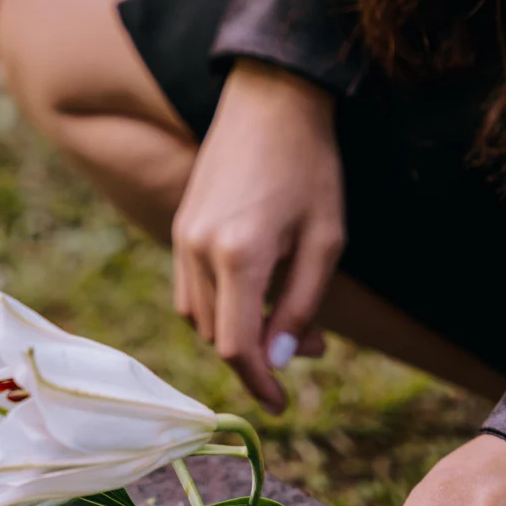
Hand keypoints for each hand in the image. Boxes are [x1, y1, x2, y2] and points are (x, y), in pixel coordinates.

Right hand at [172, 59, 343, 412]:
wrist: (270, 101)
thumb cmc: (311, 167)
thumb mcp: (326, 241)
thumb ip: (301, 307)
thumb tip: (279, 362)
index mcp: (239, 255)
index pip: (237, 347)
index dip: (258, 385)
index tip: (281, 405)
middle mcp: (199, 251)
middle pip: (218, 336)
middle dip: (259, 355)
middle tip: (311, 343)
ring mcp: (182, 238)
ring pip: (199, 317)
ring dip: (237, 332)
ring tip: (285, 317)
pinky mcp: (179, 227)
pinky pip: (190, 289)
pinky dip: (218, 308)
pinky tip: (254, 293)